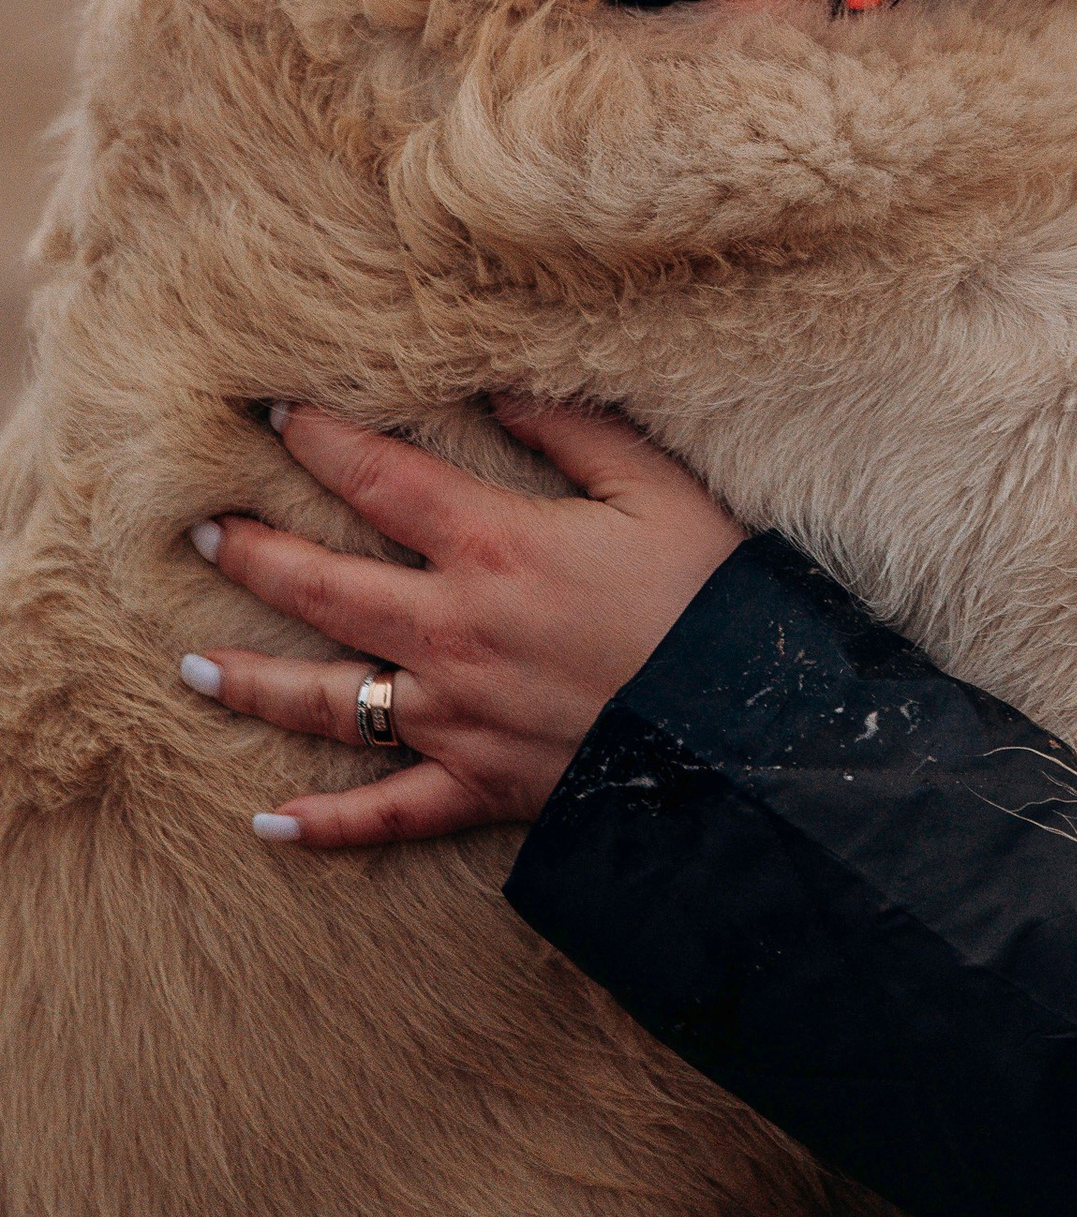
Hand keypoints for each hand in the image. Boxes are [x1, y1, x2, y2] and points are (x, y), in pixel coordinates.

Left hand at [181, 398, 743, 850]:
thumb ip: (574, 432)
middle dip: (254, 554)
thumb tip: (502, 390)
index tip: (276, 413)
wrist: (745, 731)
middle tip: (200, 530)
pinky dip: (324, 826)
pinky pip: (386, 814)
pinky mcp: (477, 786)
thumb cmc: (708, 597)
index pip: (380, 480)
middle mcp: (452, 631)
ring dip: (254, 682)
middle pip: (323, 586)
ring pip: (329, 701)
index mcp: (494, 546)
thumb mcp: (656, 489)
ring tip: (192, 666)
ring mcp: (455, 716)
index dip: (323, 441)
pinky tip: (267, 824)